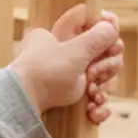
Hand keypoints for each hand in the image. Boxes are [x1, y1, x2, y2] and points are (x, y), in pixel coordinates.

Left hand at [9, 5, 123, 123]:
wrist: (25, 99)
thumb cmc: (46, 70)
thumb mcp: (76, 50)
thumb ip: (98, 37)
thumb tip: (111, 26)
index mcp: (60, 34)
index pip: (91, 28)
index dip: (106, 38)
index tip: (112, 46)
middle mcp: (63, 53)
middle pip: (101, 55)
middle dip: (105, 67)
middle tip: (93, 73)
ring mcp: (66, 75)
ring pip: (99, 78)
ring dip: (101, 88)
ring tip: (91, 92)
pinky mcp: (68, 95)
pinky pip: (92, 98)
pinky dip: (96, 105)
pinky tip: (93, 110)